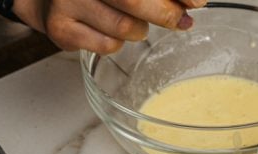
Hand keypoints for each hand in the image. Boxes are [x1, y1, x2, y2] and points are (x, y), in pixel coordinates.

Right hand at [5, 0, 202, 52]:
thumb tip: (194, 2)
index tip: (196, 2)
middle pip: (135, 0)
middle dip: (166, 13)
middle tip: (180, 20)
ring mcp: (67, 1)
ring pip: (125, 28)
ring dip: (139, 29)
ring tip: (133, 21)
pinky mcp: (61, 29)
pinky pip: (107, 45)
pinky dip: (117, 42)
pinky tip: (110, 30)